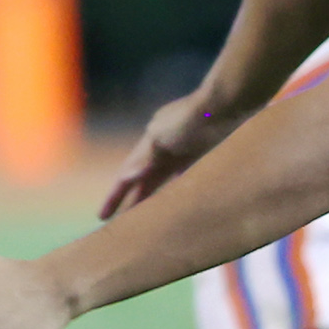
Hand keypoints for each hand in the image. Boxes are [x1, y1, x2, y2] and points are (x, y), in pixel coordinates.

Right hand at [99, 91, 243, 219]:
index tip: (102, 216)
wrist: (226, 103)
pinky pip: (184, 177)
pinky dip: (176, 189)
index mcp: (149, 143)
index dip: (115, 196)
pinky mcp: (202, 153)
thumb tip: (126, 177)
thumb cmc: (191, 118)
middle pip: (144, 181)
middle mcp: (163, 148)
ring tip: (146, 218)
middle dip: (132, 200)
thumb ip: (146, 158)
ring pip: (162, 181)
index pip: (127, 175)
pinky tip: (177, 200)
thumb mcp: (163, 136)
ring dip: (153, 197)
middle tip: (121, 225)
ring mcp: (182, 151)